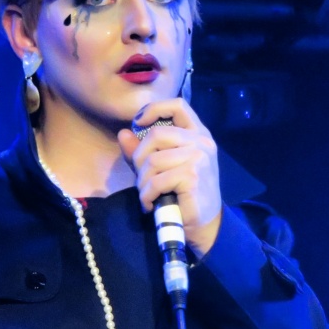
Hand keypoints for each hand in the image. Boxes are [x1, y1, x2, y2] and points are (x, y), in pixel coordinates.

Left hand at [117, 99, 221, 256]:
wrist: (205, 223)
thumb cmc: (183, 193)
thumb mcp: (161, 168)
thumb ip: (142, 151)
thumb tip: (123, 134)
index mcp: (197, 134)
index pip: (178, 105)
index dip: (154, 109)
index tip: (139, 122)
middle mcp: (201, 142)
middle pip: (156, 134)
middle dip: (140, 157)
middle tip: (141, 177)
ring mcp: (199, 158)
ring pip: (153, 160)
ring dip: (143, 181)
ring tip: (147, 194)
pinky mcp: (192, 177)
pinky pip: (156, 181)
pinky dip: (147, 195)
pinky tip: (151, 204)